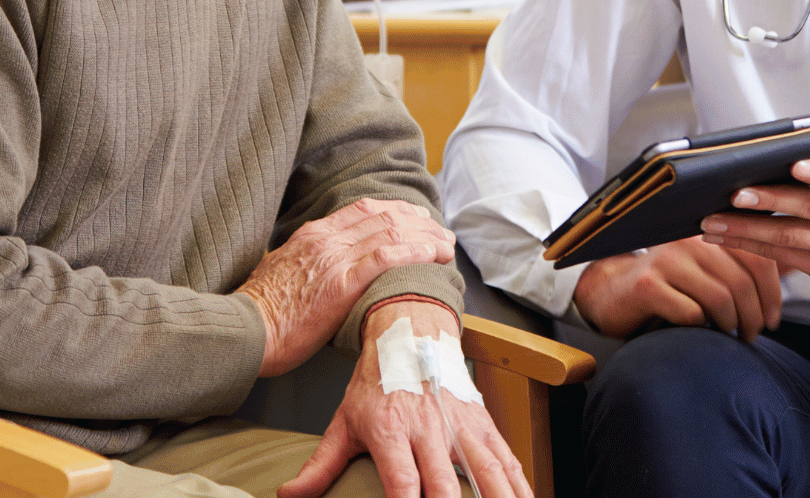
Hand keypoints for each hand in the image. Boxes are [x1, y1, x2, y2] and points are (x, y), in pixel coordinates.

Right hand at [237, 198, 455, 376]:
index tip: (418, 219)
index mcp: (313, 235)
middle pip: (384, 216)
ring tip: (448, 246)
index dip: (397, 211)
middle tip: (441, 232)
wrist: (244, 330)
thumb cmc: (261, 313)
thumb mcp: (282, 273)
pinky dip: (417, 253)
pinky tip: (435, 256)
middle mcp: (326, 238)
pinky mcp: (342, 283)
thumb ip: (305, 263)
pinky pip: (387, 258)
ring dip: (427, 237)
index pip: (363, 210)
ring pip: (392, 233)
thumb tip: (320, 269)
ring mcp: (334, 258)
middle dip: (419, 223)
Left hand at [281, 301, 531, 497]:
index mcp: (392, 430)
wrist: (412, 329)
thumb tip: (289, 495)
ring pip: (487, 473)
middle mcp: (429, 429)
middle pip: (446, 485)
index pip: (403, 482)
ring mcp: (461, 426)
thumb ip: (321, 465)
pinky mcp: (483, 423)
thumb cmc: (378, 379)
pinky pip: (507, 459)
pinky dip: (519, 485)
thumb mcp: (345, 419)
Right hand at [572, 235, 782, 340]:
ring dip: (732, 325)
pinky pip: (691, 313)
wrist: (612, 293)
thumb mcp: (707, 271)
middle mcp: (689, 241)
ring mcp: (666, 260)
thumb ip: (743, 266)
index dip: (773, 294)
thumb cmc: (670, 285)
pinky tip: (700, 331)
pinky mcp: (648, 285)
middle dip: (754, 317)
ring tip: (732, 336)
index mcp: (710, 233)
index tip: (774, 319)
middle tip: (752, 335)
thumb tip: (796, 266)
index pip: (757, 258)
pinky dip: (702, 328)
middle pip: (741, 283)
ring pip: (720, 299)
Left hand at [699, 151, 809, 291]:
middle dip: (767, 201)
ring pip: (787, 236)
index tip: (795, 164)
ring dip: (745, 229)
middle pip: (808, 208)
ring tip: (714, 220)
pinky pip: (780, 255)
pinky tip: (724, 236)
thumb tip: (787, 141)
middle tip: (735, 194)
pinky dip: (748, 245)